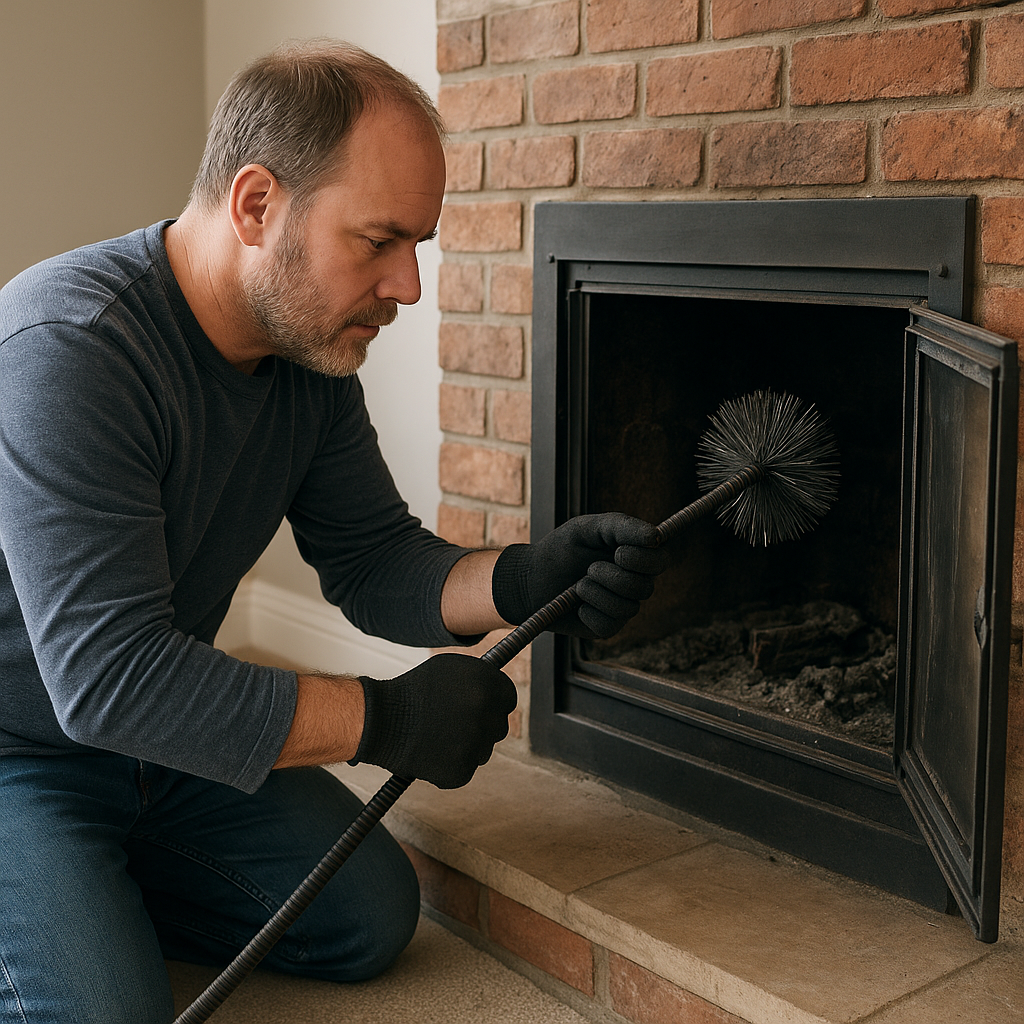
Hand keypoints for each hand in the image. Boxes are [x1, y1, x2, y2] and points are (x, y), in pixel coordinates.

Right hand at [351, 653, 516, 788]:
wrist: (381, 720)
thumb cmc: (412, 691)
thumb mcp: (450, 670)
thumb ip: (479, 679)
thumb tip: (497, 689)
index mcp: (486, 684)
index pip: (507, 698)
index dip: (494, 704)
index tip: (484, 708)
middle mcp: (486, 712)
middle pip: (498, 727)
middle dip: (481, 727)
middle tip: (456, 725)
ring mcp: (475, 743)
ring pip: (482, 750)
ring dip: (466, 747)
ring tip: (437, 736)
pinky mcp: (461, 771)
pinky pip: (465, 769)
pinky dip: (451, 766)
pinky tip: (431, 752)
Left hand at [491, 513, 667, 637]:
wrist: (531, 578)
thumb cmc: (562, 549)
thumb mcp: (587, 528)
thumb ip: (621, 526)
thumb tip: (655, 537)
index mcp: (635, 556)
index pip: (660, 560)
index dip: (644, 559)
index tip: (619, 552)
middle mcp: (634, 583)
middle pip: (645, 587)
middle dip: (614, 577)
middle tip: (589, 568)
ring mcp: (622, 607)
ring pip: (627, 607)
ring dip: (596, 592)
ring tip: (577, 584)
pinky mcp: (606, 627)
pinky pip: (609, 625)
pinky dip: (588, 612)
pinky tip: (576, 604)